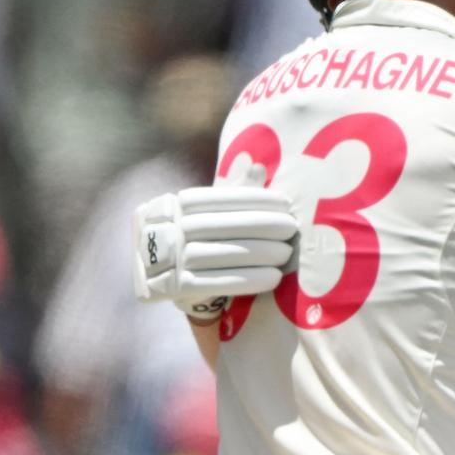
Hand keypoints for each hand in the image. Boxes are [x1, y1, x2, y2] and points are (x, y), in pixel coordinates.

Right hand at [133, 186, 297, 320]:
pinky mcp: (176, 287)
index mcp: (182, 205)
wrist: (163, 275)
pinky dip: (248, 281)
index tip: (286, 203)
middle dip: (264, 226)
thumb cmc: (198, 235)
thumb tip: (259, 167)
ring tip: (286, 254)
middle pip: (226, 225)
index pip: (224, 198)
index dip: (258, 199)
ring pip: (223, 254)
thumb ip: (235, 191)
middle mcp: (175, 229)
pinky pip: (216, 283)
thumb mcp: (212, 210)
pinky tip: (273, 278)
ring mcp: (173, 259)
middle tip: (291, 229)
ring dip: (260, 254)